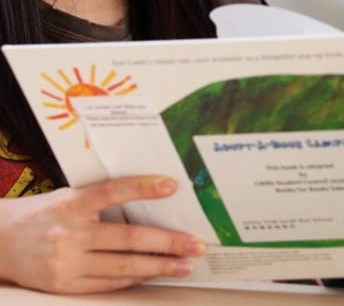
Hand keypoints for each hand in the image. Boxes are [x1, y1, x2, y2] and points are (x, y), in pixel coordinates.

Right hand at [0, 176, 204, 293]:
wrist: (0, 242)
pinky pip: (108, 282)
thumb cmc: (43, 214)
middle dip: (167, 242)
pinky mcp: (64, 285)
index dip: (143, 188)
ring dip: (159, 266)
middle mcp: (69, 233)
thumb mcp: (68, 197)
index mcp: (71, 204)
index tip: (172, 186)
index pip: (112, 191)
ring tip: (185, 264)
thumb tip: (153, 195)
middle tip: (196, 243)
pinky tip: (155, 273)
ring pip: (122, 265)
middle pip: (128, 238)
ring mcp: (67, 262)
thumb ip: (103, 198)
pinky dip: (135, 277)